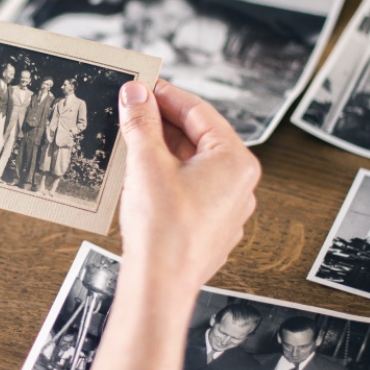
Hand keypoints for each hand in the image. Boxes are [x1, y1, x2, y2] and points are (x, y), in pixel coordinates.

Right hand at [117, 78, 259, 294]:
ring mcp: (226, 207)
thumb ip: (142, 122)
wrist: (160, 285)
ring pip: (192, 163)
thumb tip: (136, 93)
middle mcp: (239, 184)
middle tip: (132, 107)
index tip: (142, 85)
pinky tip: (140, 171)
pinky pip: (189, 187)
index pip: (199, 112)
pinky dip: (165, 173)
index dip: (166, 95)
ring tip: (131, 136)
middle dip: (162, 122)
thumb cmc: (163, 231)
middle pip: (198, 137)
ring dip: (162, 147)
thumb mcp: (146, 164)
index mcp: (236, 162)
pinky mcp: (209, 225)